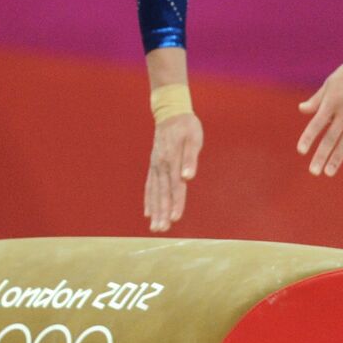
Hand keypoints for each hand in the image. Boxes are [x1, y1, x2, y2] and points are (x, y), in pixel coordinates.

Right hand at [144, 112, 202, 231]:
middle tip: (161, 229)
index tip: (175, 218)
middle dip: (162, 212)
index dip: (175, 202)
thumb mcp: (194, 138)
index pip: (175, 186)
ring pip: (154, 192)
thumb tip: (188, 176)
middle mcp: (161, 165)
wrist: (170, 113)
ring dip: (155, 210)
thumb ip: (190, 158)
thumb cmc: (186, 126)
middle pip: (162, 192)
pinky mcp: (153, 165)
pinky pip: (149, 186)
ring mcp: (155, 166)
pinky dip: (149, 200)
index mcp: (172, 160)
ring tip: (155, 227)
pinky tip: (148, 212)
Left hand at [297, 61, 342, 175]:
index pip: (317, 124)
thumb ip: (316, 99)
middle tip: (314, 171)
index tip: (301, 151)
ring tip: (329, 172)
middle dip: (322, 155)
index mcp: (332, 103)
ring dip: (338, 157)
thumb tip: (302, 109)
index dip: (308, 137)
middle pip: (331, 137)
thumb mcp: (329, 83)